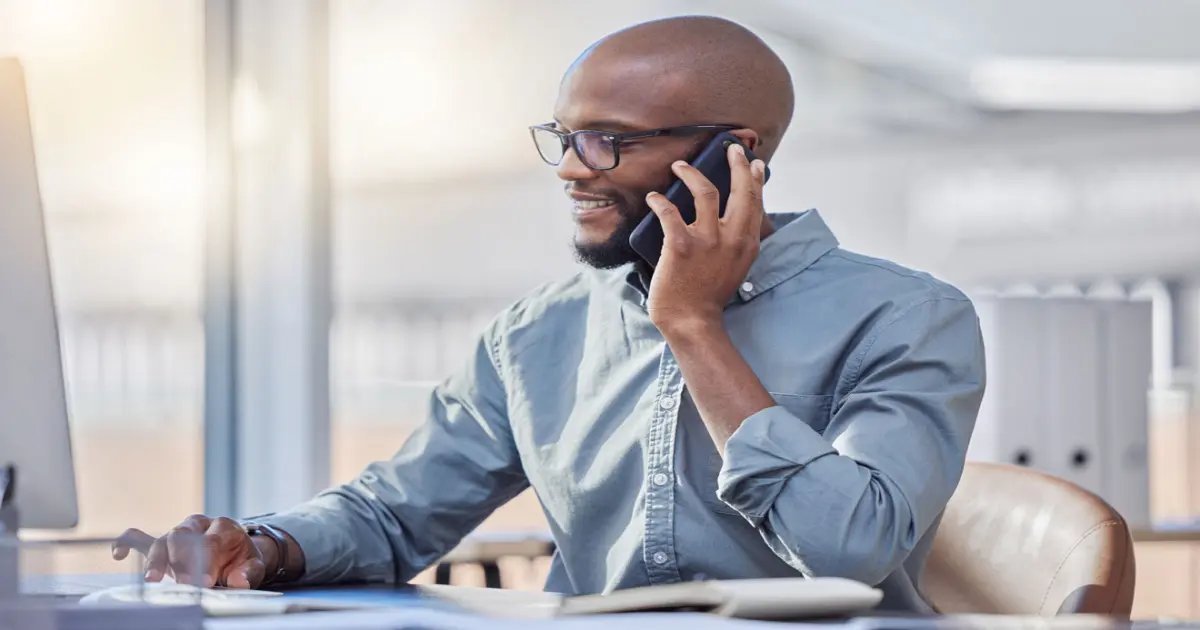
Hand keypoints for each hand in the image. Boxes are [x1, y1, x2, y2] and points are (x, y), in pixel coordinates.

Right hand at [112, 515, 270, 588]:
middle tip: (184, 582)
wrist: (235, 554)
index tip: (204, 581)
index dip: (206, 561)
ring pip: (163, 540)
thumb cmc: (241, 560)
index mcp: (223, 527)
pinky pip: (140, 538)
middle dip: (181, 560)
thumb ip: (249, 573)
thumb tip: (238, 580)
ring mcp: (178, 533)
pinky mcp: (163, 544)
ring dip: (156, 560)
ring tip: (152, 579)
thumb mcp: (253, 565)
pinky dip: (127, 543)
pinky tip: (118, 554)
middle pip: (183, 536)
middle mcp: (198, 525)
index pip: (210, 541)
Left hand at [645, 142, 766, 334]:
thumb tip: (731, 220)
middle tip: (728, 149)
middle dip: (735, 164)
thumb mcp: (735, 267)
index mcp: (746, 243)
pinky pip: (670, 212)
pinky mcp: (680, 246)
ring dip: (692, 174)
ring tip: (680, 166)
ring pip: (705, 192)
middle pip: (739, 190)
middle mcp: (731, 238)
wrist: (691, 321)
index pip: (755, 202)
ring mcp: (706, 241)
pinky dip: (660, 201)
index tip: (753, 162)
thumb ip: (736, 243)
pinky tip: (654, 197)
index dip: (754, 178)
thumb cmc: (709, 296)